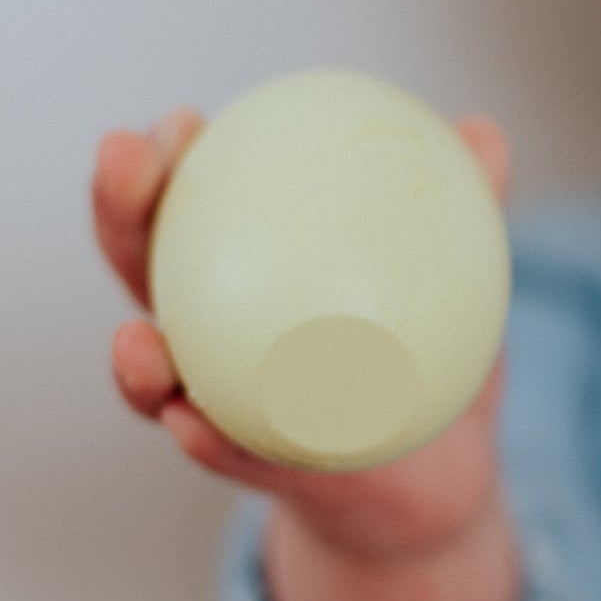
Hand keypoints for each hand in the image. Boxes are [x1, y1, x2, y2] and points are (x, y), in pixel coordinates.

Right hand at [91, 107, 513, 568]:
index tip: (181, 122)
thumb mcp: (452, 279)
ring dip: (133, 363)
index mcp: (244, 274)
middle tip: (122, 165)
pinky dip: (204, 441)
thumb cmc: (427, 357)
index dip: (163, 160)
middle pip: (143, 268)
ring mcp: (225, 407)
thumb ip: (463, 208)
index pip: (186, 203)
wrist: (436, 478)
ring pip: (157, 381)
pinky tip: (191, 425)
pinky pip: (225, 457)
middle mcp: (213, 336)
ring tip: (133, 340)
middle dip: (117, 213)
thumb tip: (483, 135)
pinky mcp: (261, 474)